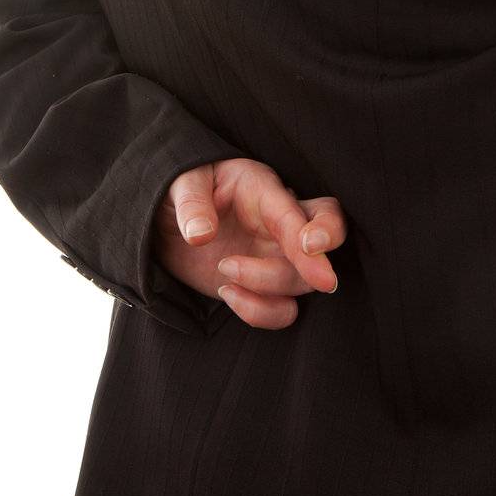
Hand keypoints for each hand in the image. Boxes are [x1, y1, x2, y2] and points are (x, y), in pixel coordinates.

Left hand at [152, 157, 346, 328]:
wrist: (169, 221)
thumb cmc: (183, 190)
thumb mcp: (180, 183)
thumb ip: (191, 205)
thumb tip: (201, 234)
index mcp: (262, 189)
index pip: (295, 211)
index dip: (313, 228)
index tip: (312, 247)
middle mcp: (279, 221)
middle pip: (327, 234)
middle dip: (325, 257)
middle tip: (322, 281)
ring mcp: (275, 255)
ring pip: (301, 280)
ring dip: (267, 287)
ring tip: (223, 273)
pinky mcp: (263, 287)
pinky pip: (282, 309)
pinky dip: (260, 312)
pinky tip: (226, 293)